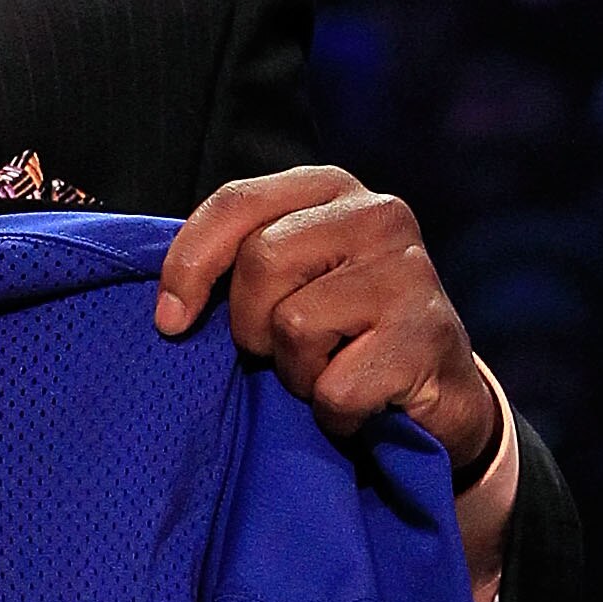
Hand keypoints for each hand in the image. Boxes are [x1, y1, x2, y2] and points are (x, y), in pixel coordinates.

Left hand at [155, 167, 508, 582]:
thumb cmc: (339, 333)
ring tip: (330, 371)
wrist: (435, 394)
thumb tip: (167, 306)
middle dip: (251, 327)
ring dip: (296, 373)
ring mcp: (411, 271)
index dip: (188, 265)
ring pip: (294, 324)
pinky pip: (335, 387)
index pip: (236, 202)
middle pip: (261, 262)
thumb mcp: (284, 281)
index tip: (169, 322)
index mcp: (329, 188)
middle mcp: (377, 214)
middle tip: (282, 353)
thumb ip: (234, 263)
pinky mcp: (430, 335)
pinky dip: (334, 413)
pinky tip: (363, 403)